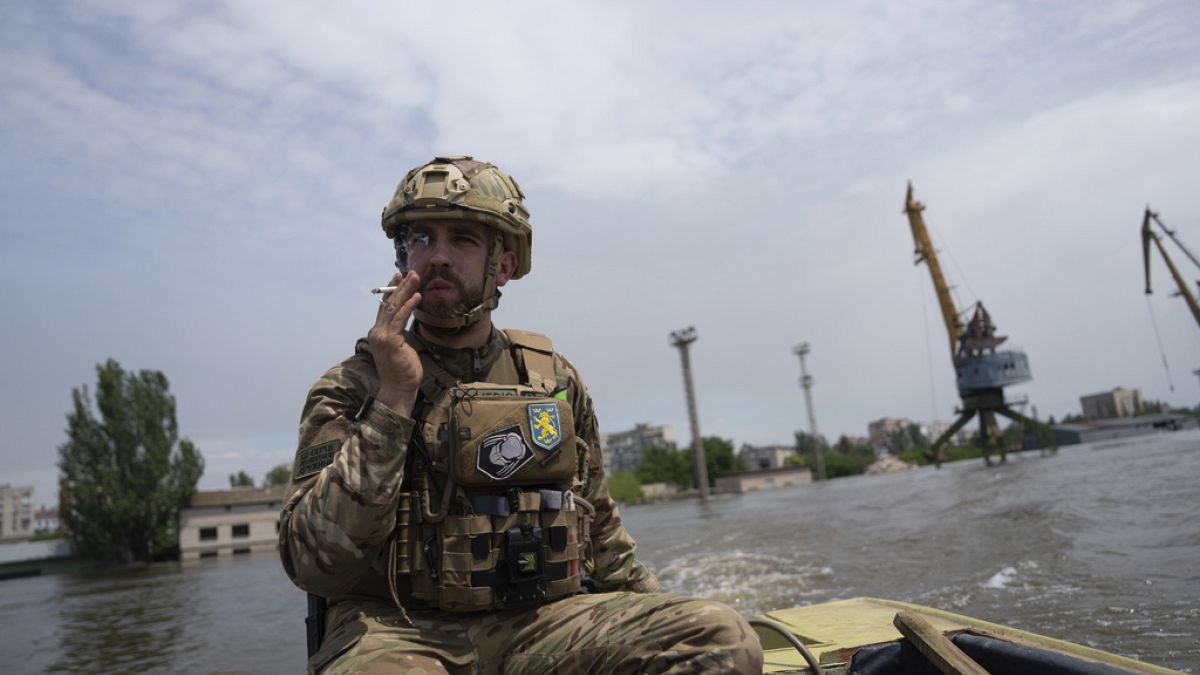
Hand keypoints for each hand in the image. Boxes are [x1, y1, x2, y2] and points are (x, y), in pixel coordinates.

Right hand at [366, 271, 422, 415]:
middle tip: (410, 272)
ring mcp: (382, 336)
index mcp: (378, 333)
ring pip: (394, 308)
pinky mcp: (390, 341)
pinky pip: (400, 319)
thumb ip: (399, 334)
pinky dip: (409, 306)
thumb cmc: (403, 371)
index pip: (384, 308)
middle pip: (389, 304)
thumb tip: (404, 323)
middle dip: (400, 286)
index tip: (398, 277)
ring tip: (415, 278)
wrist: (399, 389)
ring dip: (405, 291)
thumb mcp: (401, 347)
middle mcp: (377, 332)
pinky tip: (417, 296)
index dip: (391, 291)